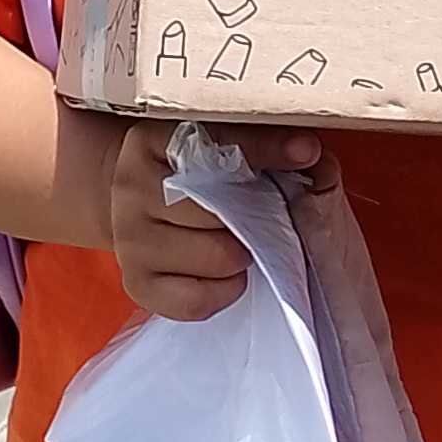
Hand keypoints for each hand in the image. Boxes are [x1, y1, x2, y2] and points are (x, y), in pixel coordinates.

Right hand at [106, 117, 338, 321]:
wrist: (136, 204)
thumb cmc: (192, 173)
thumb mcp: (216, 143)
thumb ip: (264, 143)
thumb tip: (311, 157)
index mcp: (153, 140)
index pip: (216, 144)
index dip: (266, 148)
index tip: (306, 152)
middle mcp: (132, 187)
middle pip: (217, 209)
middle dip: (253, 215)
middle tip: (261, 214)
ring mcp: (129, 239)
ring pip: (216, 256)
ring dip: (242, 254)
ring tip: (241, 242)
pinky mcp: (136, 283)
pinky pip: (196, 301)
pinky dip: (224, 291)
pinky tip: (227, 273)